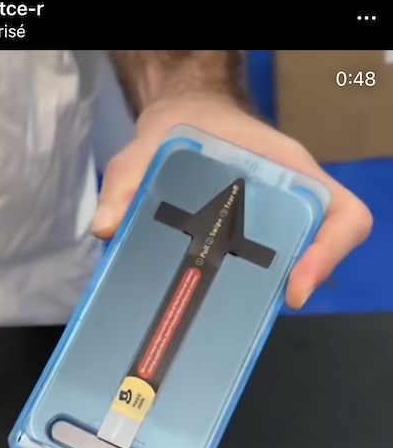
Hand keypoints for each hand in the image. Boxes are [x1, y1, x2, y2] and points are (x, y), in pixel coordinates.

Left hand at [92, 93, 372, 308]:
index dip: (329, 256)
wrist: (182, 124)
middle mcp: (288, 208)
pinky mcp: (242, 253)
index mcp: (289, 174)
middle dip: (277, 291)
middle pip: (314, 259)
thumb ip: (127, 179)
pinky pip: (246, 282)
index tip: (293, 289)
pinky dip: (222, 303)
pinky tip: (184, 315)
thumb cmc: (188, 128)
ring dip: (247, 304)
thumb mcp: (150, 144)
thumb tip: (106, 227)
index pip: (343, 217)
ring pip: (277, 278)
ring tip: (205, 323)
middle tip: (238, 317)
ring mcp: (268, 233)